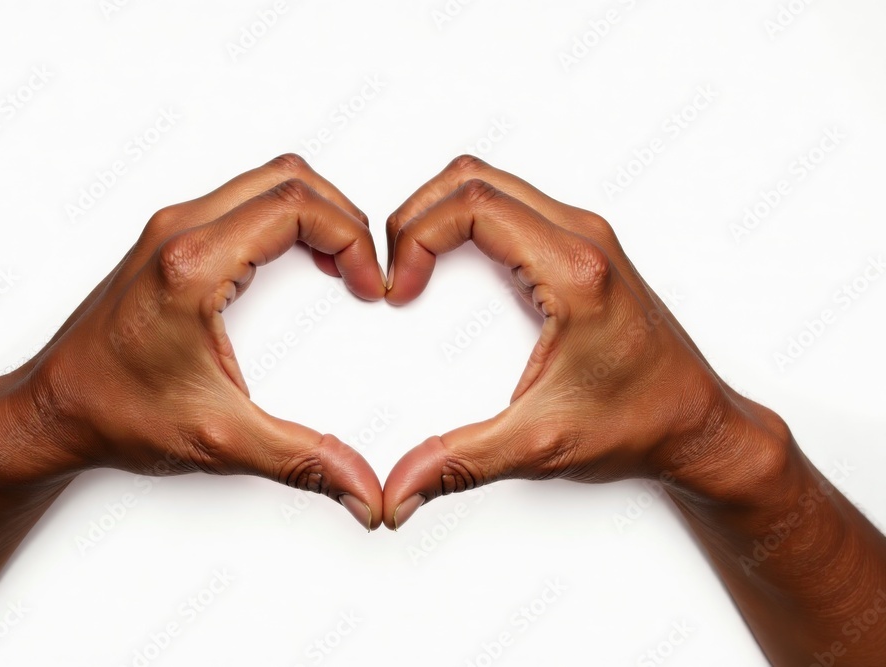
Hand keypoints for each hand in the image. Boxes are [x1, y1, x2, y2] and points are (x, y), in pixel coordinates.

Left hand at [0, 154, 386, 528]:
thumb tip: (361, 487)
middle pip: (287, 177)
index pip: (296, 207)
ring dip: (313, 210)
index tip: (369, 282)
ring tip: (340, 259)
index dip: (351, 238)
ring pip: (263, 180)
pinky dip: (283, 216)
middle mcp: (178, 232)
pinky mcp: (165, 240)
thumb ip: (300, 459)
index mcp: (192, 266)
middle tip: (365, 264)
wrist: (51, 411)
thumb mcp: (220, 441)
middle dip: (342, 214)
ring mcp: (169, 230)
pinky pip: (240, 199)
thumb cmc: (113, 414)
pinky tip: (296, 259)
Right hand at [381, 156, 784, 527]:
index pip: (473, 206)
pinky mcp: (586, 250)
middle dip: (417, 213)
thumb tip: (399, 488)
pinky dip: (469, 221)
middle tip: (393, 265)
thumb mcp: (541, 445)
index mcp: (575, 270)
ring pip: (494, 184)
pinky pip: (514, 206)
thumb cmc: (642, 424)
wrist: (698, 427)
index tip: (400, 288)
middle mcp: (584, 239)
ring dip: (442, 212)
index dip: (417, 236)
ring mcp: (588, 239)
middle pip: (475, 178)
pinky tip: (455, 268)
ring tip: (414, 262)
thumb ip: (462, 461)